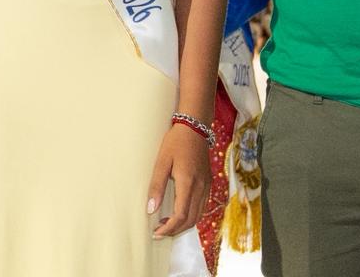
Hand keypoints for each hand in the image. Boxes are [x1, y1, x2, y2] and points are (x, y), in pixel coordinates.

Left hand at [147, 123, 209, 237]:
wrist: (195, 128)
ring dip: (184, 224)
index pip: (181, 216)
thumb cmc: (176, 142)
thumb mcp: (162, 162)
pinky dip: (192, 215)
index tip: (156, 232)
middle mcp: (200, 188)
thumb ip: (156, 186)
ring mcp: (206, 186)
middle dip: (175, 230)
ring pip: (198, 215)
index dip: (169, 228)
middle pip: (191, 220)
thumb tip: (150, 209)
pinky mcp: (208, 183)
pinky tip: (180, 211)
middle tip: (159, 231)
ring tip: (167, 223)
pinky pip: (202, 206)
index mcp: (188, 183)